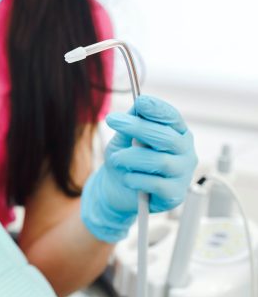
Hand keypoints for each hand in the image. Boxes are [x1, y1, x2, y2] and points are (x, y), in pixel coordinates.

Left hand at [81, 95, 197, 241]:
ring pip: (160, 161)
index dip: (158, 109)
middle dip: (138, 127)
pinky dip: (135, 179)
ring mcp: (183, 175)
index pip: (173, 118)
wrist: (116, 190)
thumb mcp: (124, 138)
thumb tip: (139, 105)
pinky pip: (155, 184)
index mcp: (176, 134)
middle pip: (167, 138)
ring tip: (116, 158)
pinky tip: (127, 178)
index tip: (141, 101)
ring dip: (131, 157)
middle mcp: (185, 153)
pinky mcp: (174, 195)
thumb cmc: (124, 160)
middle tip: (112, 119)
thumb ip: (132, 123)